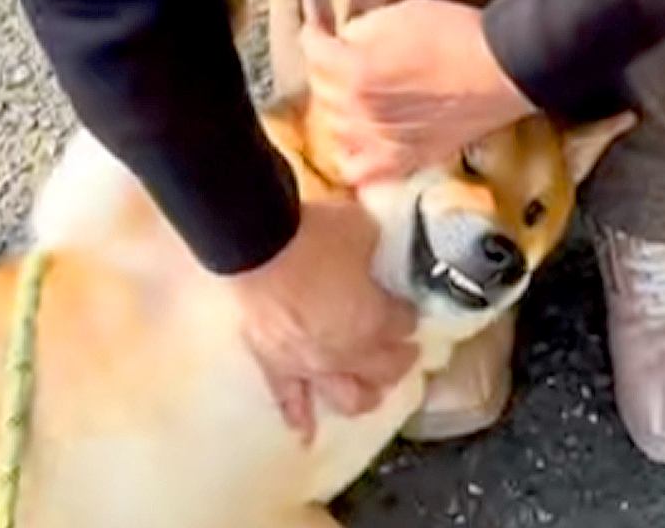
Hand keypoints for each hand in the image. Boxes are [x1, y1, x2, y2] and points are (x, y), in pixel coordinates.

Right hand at [228, 200, 418, 444]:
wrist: (255, 244)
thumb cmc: (315, 234)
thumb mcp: (362, 229)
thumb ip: (378, 245)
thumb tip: (381, 245)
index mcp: (375, 320)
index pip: (405, 325)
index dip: (408, 314)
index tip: (407, 307)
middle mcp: (349, 352)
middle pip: (386, 369)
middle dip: (400, 360)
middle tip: (405, 351)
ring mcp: (311, 365)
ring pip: (349, 397)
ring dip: (366, 395)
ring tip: (373, 390)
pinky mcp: (276, 367)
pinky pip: (288, 402)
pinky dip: (300, 420)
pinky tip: (306, 435)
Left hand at [302, 0, 534, 183]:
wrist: (505, 68)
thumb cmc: (461, 36)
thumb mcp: (403, 12)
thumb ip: (363, 29)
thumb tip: (347, 40)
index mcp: (356, 72)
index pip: (313, 51)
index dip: (314, 35)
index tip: (319, 30)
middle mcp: (362, 112)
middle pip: (321, 91)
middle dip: (326, 71)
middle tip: (338, 59)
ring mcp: (383, 141)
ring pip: (335, 130)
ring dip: (338, 109)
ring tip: (350, 96)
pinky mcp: (407, 159)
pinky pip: (361, 172)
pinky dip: (353, 158)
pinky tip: (359, 142)